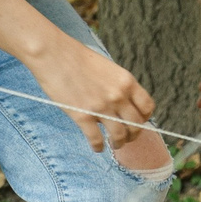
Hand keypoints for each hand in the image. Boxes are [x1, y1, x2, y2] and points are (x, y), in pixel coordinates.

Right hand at [27, 33, 156, 155]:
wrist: (53, 54)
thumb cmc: (76, 57)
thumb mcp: (107, 67)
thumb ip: (117, 85)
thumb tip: (121, 103)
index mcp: (126, 81)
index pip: (147, 107)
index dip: (144, 118)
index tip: (138, 121)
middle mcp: (118, 96)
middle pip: (136, 125)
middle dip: (133, 135)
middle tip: (126, 137)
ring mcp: (101, 108)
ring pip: (120, 136)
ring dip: (118, 144)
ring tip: (114, 144)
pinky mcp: (82, 117)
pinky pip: (96, 139)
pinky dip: (98, 147)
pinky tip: (97, 147)